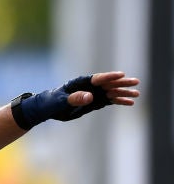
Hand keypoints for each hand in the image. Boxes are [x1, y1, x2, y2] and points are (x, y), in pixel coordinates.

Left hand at [12, 71, 140, 129]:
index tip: (121, 74)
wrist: (47, 109)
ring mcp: (93, 94)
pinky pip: (109, 101)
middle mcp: (88, 87)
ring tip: (137, 94)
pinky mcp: (94, 102)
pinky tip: (130, 103)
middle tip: (136, 82)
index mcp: (79, 83)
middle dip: (121, 83)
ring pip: (111, 92)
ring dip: (123, 93)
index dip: (108, 77)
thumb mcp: (60, 101)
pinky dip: (119, 101)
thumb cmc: (50, 102)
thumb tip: (89, 96)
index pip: (97, 78)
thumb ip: (74, 98)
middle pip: (107, 84)